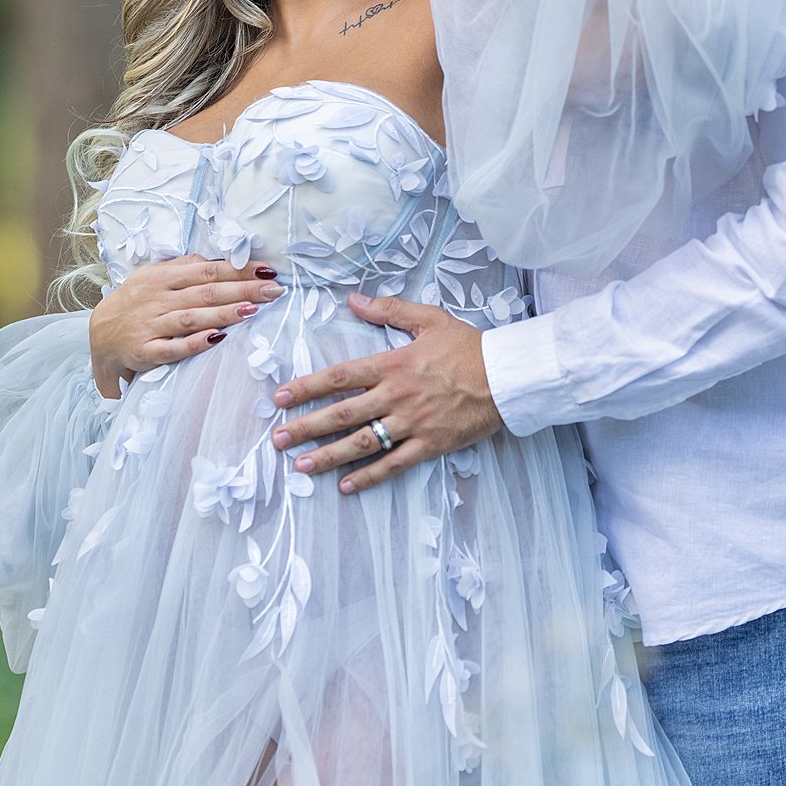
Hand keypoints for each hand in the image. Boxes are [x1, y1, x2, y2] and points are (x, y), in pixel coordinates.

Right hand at [88, 254, 283, 399]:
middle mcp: (157, 299)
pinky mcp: (144, 352)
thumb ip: (184, 268)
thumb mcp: (154, 277)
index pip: (208, 270)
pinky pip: (172, 348)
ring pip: (192, 317)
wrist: (98, 336)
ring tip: (253, 311)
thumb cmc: (135, 303)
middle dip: (243, 291)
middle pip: (206, 292)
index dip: (240, 270)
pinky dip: (194, 343)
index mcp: (163, 277)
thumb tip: (216, 259)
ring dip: (224, 314)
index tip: (269, 271)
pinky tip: (217, 339)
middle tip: (275, 291)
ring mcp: (150, 326)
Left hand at [269, 293, 504, 490]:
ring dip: (328, 456)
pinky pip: (394, 465)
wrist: (507, 376)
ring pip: (362, 443)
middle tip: (277, 440)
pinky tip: (346, 486)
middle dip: (306, 427)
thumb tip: (354, 299)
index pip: (339, 377)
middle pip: (342, 414)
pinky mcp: (430, 445)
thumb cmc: (469, 346)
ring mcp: (412, 423)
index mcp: (393, 364)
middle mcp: (396, 396)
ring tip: (301, 466)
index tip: (279, 398)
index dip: (306, 388)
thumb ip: (389, 309)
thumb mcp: (430, 318)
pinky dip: (369, 477)